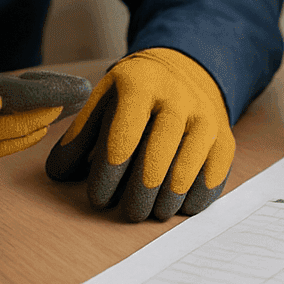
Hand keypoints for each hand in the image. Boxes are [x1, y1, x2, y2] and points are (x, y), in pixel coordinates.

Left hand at [44, 48, 233, 220]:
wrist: (185, 70)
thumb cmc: (134, 96)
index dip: (108, 174)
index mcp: (140, 85)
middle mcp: (178, 98)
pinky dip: (195, 199)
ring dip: (167, 200)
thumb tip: (58, 175)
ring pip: (188, 170)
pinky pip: (213, 176)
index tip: (98, 200)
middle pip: (158, 157)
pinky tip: (179, 207)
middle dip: (140, 193)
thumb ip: (79, 137)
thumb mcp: (103, 102)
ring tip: (152, 213)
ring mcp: (206, 118)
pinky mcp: (225, 138)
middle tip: (129, 213)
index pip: (123, 137)